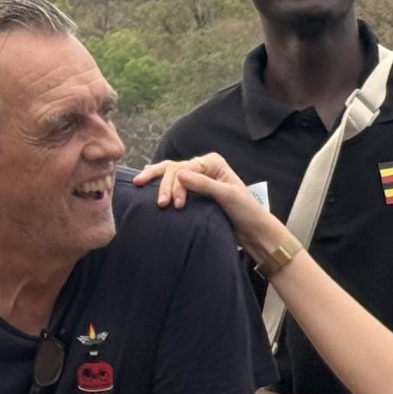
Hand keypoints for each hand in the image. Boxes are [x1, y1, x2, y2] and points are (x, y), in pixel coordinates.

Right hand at [134, 156, 298, 270]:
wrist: (253, 230)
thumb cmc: (245, 211)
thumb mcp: (226, 195)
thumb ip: (203, 185)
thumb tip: (179, 174)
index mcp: (213, 163)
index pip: (184, 168)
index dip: (175, 185)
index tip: (176, 205)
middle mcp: (204, 167)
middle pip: (174, 169)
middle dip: (163, 184)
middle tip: (159, 204)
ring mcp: (199, 179)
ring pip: (171, 174)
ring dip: (157, 182)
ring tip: (139, 186)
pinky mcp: (195, 192)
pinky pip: (174, 184)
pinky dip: (161, 183)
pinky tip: (147, 182)